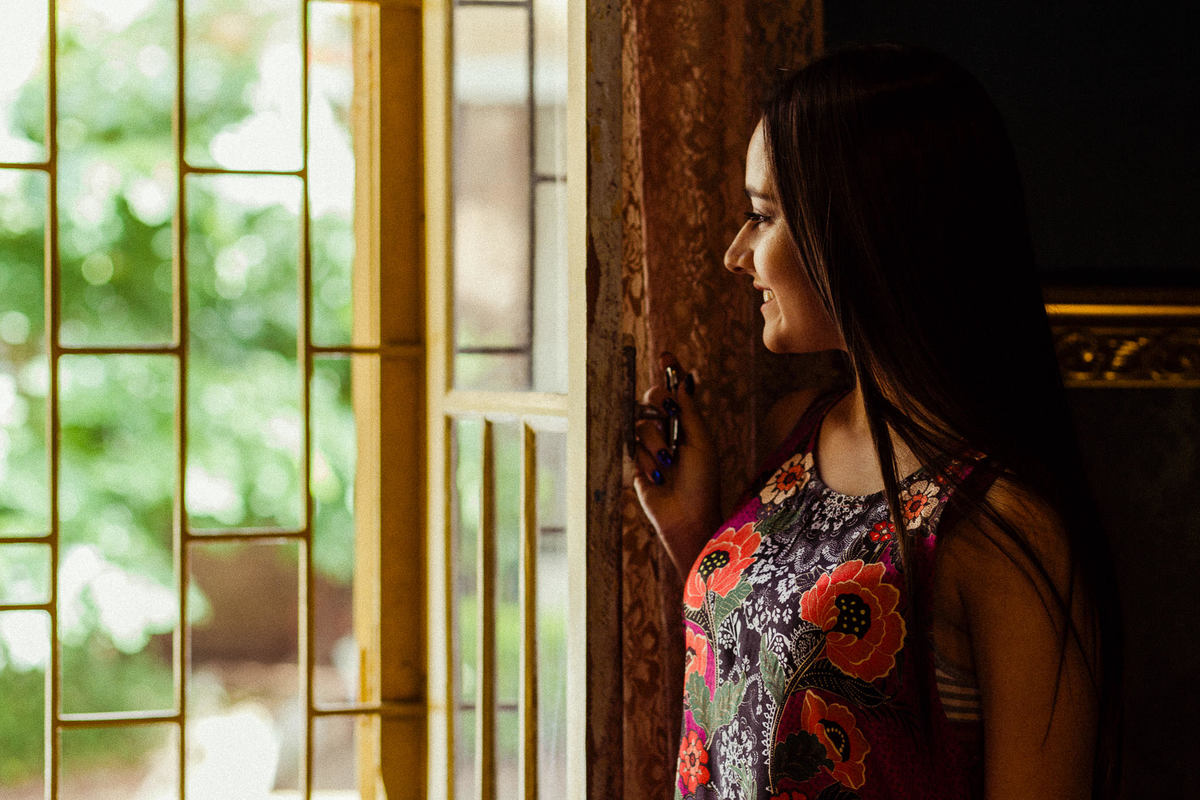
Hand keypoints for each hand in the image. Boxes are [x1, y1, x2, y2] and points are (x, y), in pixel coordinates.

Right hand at [631, 354, 722, 579]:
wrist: (687, 516)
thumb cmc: (702, 482)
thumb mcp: (701, 442)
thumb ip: (689, 411)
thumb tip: (684, 380)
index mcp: (687, 425)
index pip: (676, 393)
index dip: (670, 374)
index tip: (667, 355)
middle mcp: (668, 432)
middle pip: (652, 401)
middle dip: (657, 403)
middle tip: (666, 412)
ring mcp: (650, 448)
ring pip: (642, 426)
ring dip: (657, 444)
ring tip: (668, 465)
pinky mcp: (636, 463)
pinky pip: (633, 448)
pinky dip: (647, 461)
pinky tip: (658, 476)